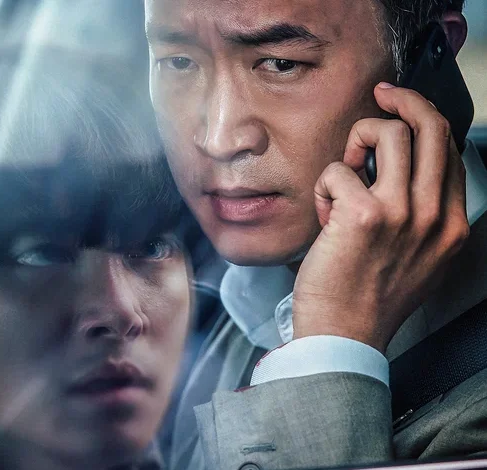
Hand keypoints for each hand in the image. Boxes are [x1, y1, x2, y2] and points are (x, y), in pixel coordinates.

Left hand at [292, 83, 468, 353]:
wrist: (344, 335)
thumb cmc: (368, 296)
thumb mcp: (417, 259)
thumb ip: (420, 216)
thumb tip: (404, 170)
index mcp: (450, 224)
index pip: (450, 150)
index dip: (424, 122)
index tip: (400, 111)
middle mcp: (434, 215)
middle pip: (432, 127)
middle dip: (403, 100)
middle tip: (381, 95)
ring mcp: (402, 213)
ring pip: (390, 132)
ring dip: (357, 141)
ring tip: (342, 176)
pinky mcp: (364, 215)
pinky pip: (338, 170)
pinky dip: (324, 186)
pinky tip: (324, 215)